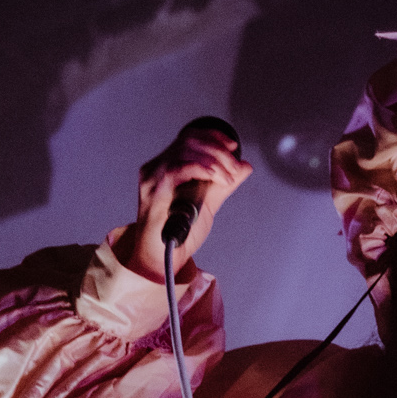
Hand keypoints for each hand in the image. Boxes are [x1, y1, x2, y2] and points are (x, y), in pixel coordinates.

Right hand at [123, 121, 252, 282]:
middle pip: (189, 141)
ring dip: (214, 161)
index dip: (213, 137)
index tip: (233, 146)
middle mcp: (156, 168)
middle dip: (219, 152)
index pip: (189, 137)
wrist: (164, 260)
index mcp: (166, 167)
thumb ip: (224, 184)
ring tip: (228, 178)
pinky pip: (179, 169)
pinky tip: (216, 179)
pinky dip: (203, 170)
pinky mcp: (154, 191)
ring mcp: (152, 178)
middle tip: (234, 169)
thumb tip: (244, 166)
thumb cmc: (180, 235)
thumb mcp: (208, 204)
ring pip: (186, 151)